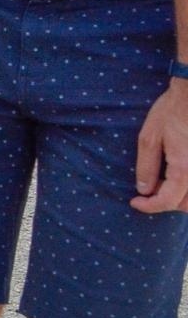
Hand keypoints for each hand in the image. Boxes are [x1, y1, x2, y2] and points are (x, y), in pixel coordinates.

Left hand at [132, 82, 187, 212]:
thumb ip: (147, 167)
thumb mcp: (150, 137)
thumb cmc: (172, 110)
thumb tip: (145, 190)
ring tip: (163, 185)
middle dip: (167, 204)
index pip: (169, 201)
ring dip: (182, 199)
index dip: (149, 206)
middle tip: (149, 192)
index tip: (135, 202)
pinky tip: (177, 176)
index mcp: (185, 168)